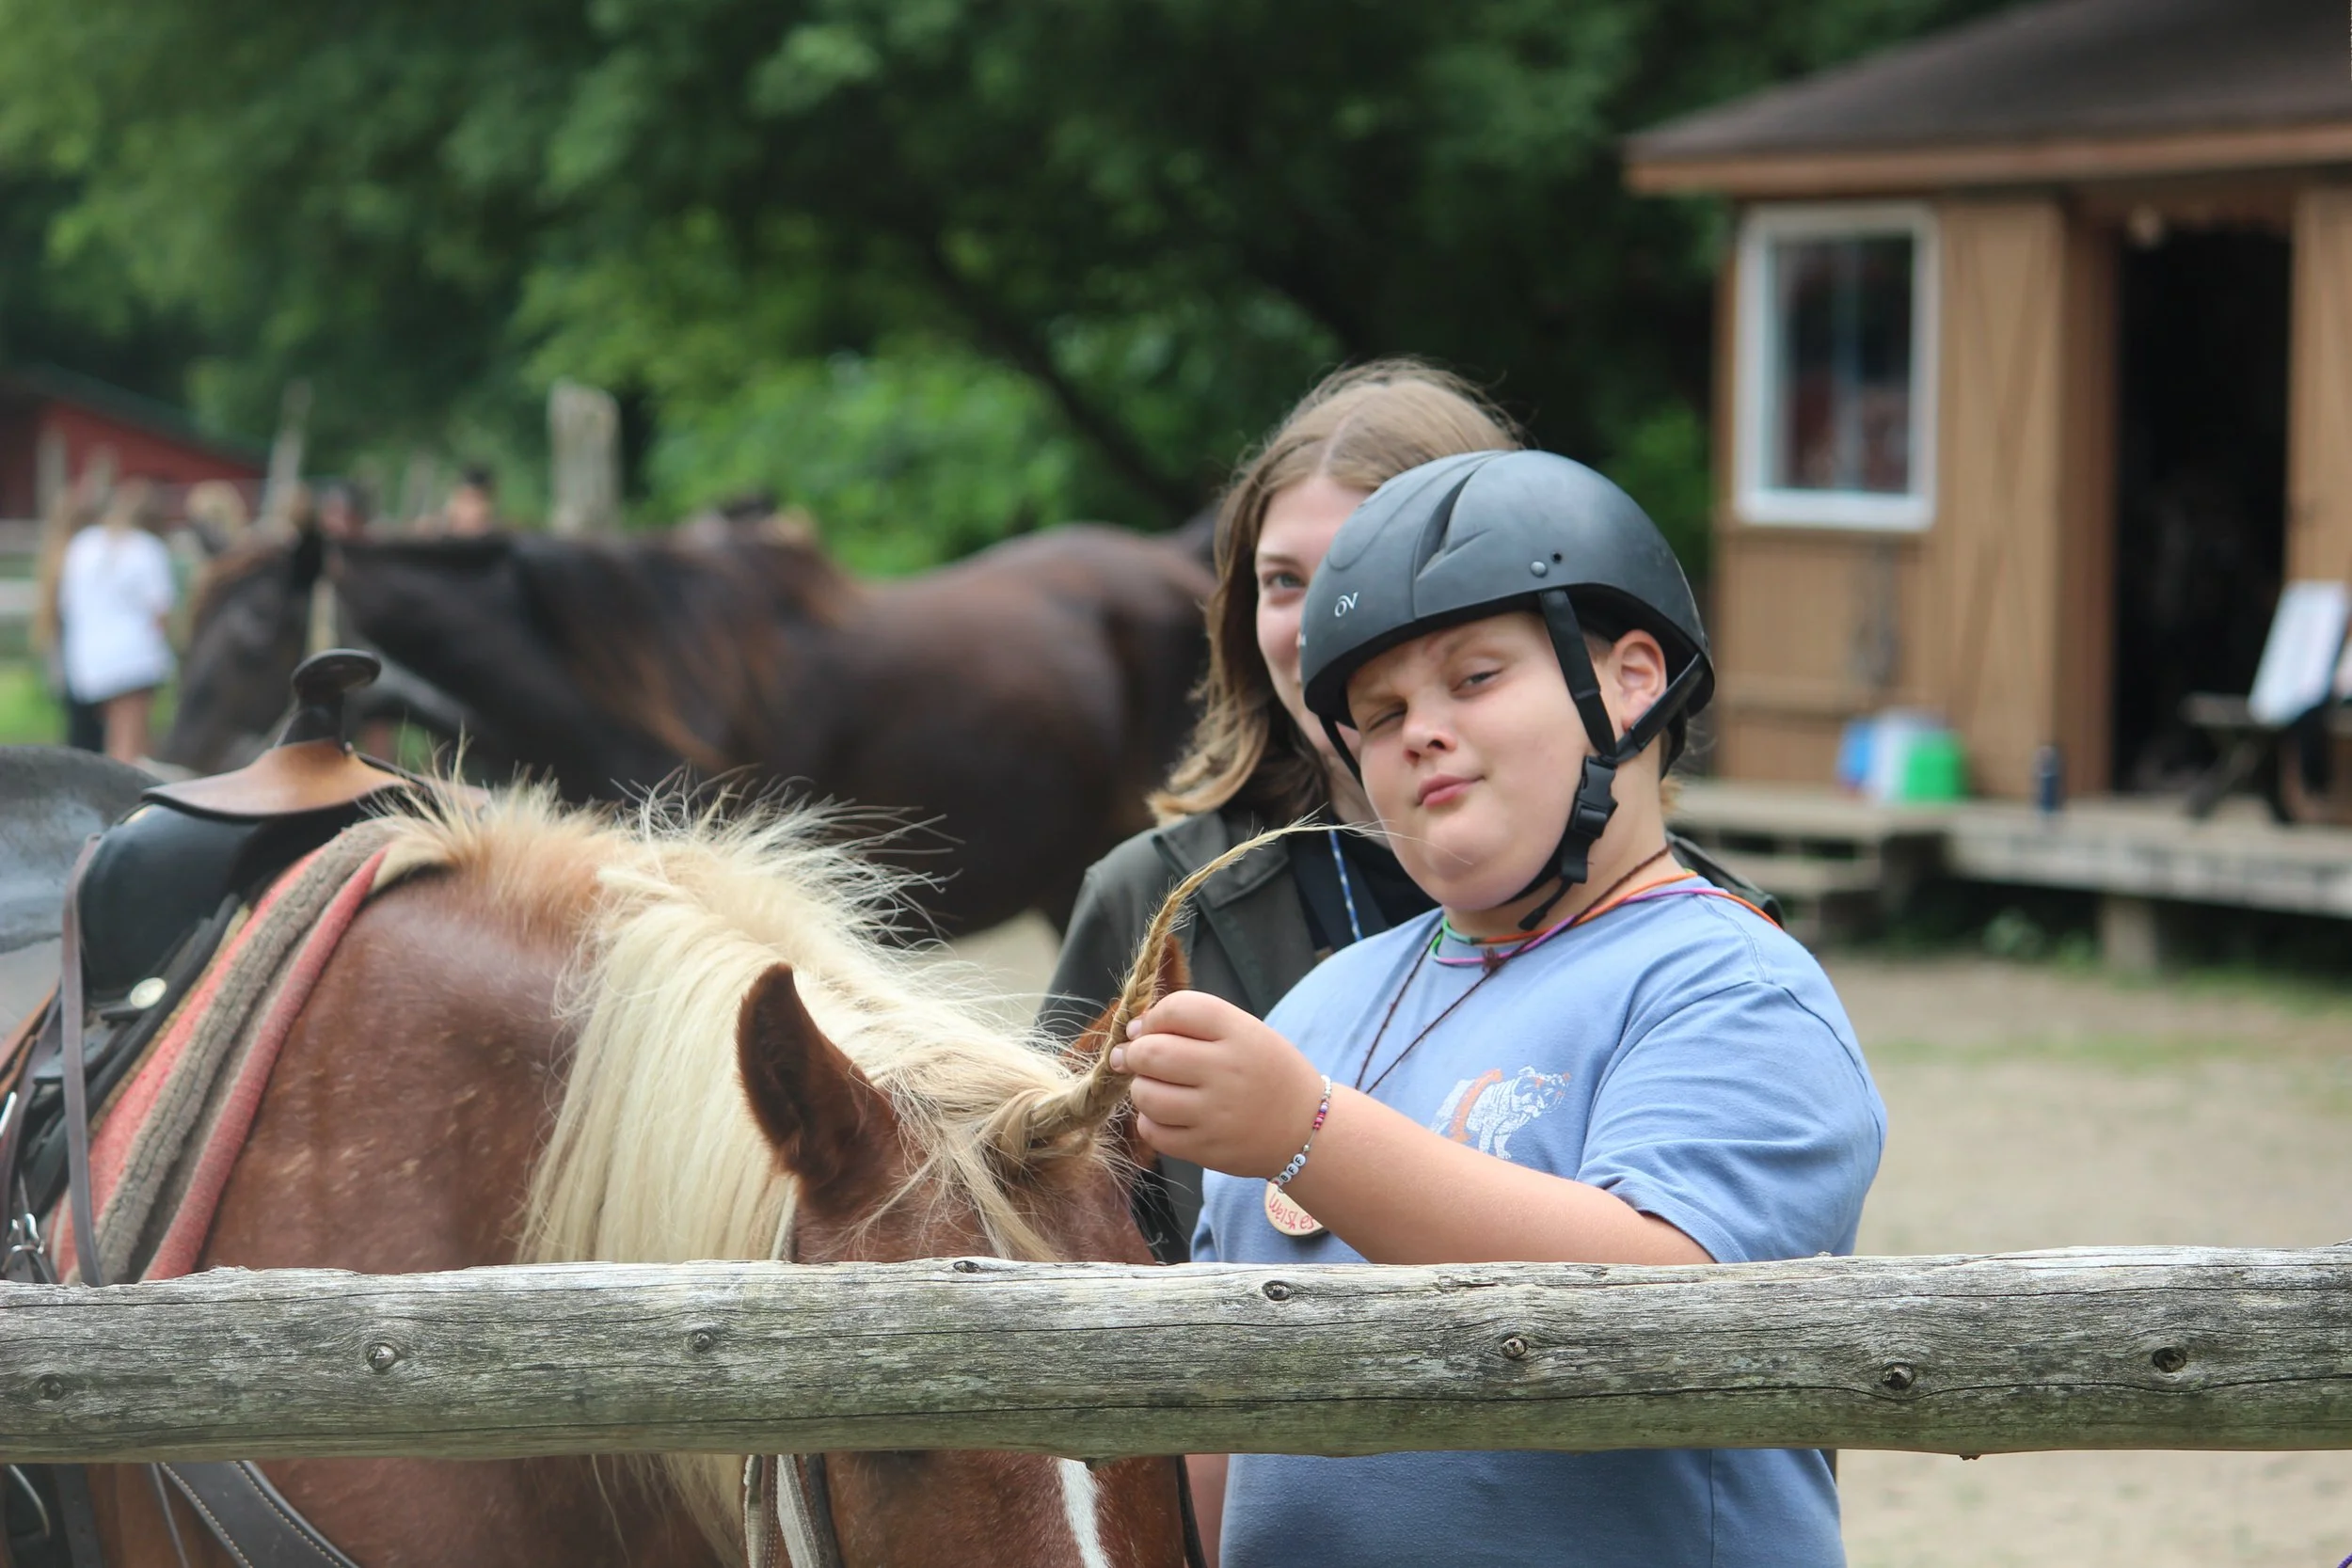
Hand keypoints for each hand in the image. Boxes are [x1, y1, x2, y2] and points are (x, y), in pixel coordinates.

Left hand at [1111, 991, 1325, 1177]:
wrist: (1307, 1130)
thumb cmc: (1267, 1073)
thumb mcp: (1247, 1032)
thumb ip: (1195, 1024)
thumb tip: (1133, 1031)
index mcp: (1240, 1033)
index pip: (1177, 1009)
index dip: (1151, 1016)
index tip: (1146, 1028)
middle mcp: (1227, 1071)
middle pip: (1152, 1052)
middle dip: (1132, 1054)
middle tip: (1133, 1058)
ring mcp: (1216, 1113)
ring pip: (1146, 1095)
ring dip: (1140, 1088)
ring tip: (1155, 1088)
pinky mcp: (1206, 1149)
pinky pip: (1153, 1131)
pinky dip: (1150, 1121)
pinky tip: (1165, 1115)